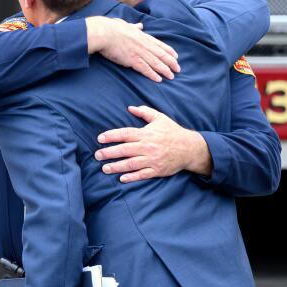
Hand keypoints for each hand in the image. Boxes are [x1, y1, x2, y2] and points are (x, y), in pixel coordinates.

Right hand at [85, 17, 178, 81]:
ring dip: (165, 70)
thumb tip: (139, 25)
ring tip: (171, 76)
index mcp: (143, 36)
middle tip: (178, 70)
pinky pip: (145, 69)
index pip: (160, 45)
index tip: (176, 57)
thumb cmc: (112, 28)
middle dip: (171, 63)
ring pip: (156, 63)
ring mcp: (139, 52)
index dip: (169, 51)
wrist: (104, 33)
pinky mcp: (132, 60)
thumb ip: (134, 27)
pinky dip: (153, 75)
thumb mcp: (126, 24)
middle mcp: (144, 45)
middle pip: (161, 55)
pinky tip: (159, 79)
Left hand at [95, 105, 211, 181]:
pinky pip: (142, 174)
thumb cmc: (173, 132)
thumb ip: (145, 112)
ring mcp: (152, 159)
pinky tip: (121, 178)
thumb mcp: (160, 118)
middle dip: (109, 153)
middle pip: (124, 150)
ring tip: (104, 168)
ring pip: (131, 164)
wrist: (189, 148)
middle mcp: (147, 147)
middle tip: (97, 155)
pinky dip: (132, 177)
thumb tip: (130, 108)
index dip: (111, 136)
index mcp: (146, 134)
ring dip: (116, 167)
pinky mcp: (157, 170)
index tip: (100, 138)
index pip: (125, 134)